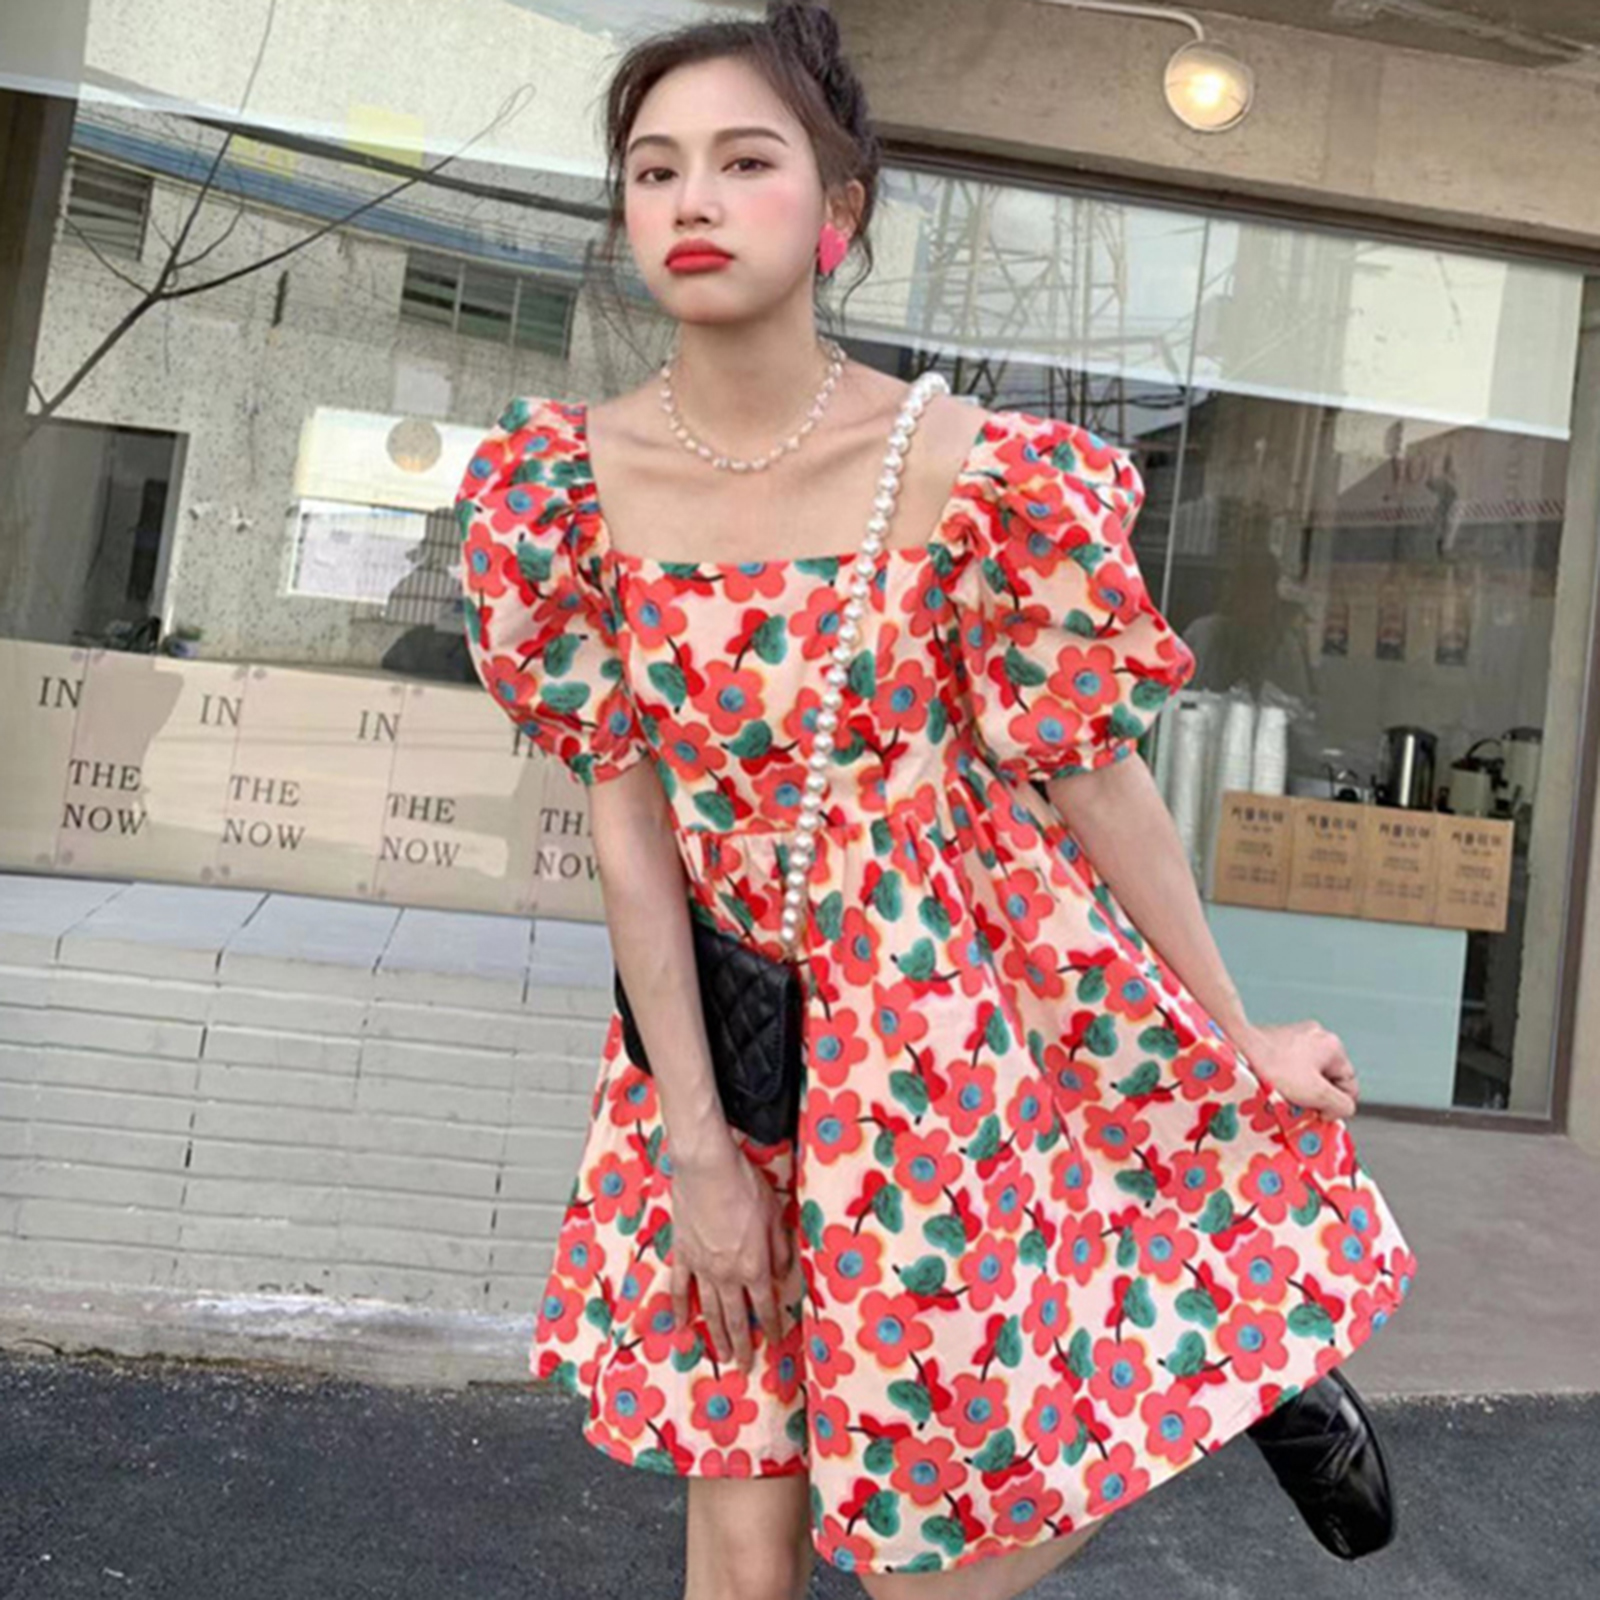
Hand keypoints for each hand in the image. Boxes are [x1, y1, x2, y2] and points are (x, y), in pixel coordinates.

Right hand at [668, 1137, 794, 1373]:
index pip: (764, 1306)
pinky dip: (679, 1309)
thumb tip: (782, 1276)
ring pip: (708, 1310)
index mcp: (754, 1267)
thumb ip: (780, 1250)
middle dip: (742, 1345)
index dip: (770, 1327)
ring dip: (715, 1335)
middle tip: (744, 1367)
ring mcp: (701, 1266)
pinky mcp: (681, 1253)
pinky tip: (682, 1325)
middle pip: (735, 1318)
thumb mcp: (775, 1216)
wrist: (706, 1169)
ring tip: (719, 1357)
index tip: (774, 1344)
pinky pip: (678, 1288)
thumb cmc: (746, 1187)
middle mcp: (727, 1274)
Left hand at [1235, 1019, 1359, 1120]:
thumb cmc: (1273, 1067)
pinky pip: (1290, 1066)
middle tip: (1300, 1104)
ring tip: (1283, 1094)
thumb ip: (1341, 1105)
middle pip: (1327, 1080)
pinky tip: (1272, 1084)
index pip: (1349, 1086)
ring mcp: (1295, 1036)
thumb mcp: (1317, 1094)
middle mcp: (1317, 1036)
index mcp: (1333, 1046)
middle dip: (1316, 1095)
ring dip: (1299, 1088)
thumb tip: (1343, 1109)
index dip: (1336, 1104)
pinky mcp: (1276, 1040)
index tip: (1319, 1112)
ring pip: (1308, 1074)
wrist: (1237, 1047)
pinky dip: (1284, 1077)